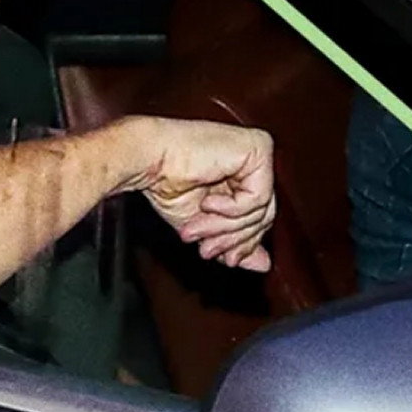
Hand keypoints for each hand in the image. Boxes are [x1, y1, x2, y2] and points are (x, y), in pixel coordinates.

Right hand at [127, 117, 276, 271]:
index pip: (259, 215)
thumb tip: (264, 265)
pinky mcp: (258, 147)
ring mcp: (258, 151)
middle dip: (233, 238)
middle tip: (205, 249)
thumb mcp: (203, 223)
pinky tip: (208, 202)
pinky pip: (258, 195)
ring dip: (225, 227)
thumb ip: (233, 240)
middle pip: (263, 214)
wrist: (147, 158)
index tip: (225, 260)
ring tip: (196, 228)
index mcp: (240, 173)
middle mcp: (252, 160)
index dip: (242, 242)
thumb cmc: (164, 181)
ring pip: (261, 209)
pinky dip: (231, 208)